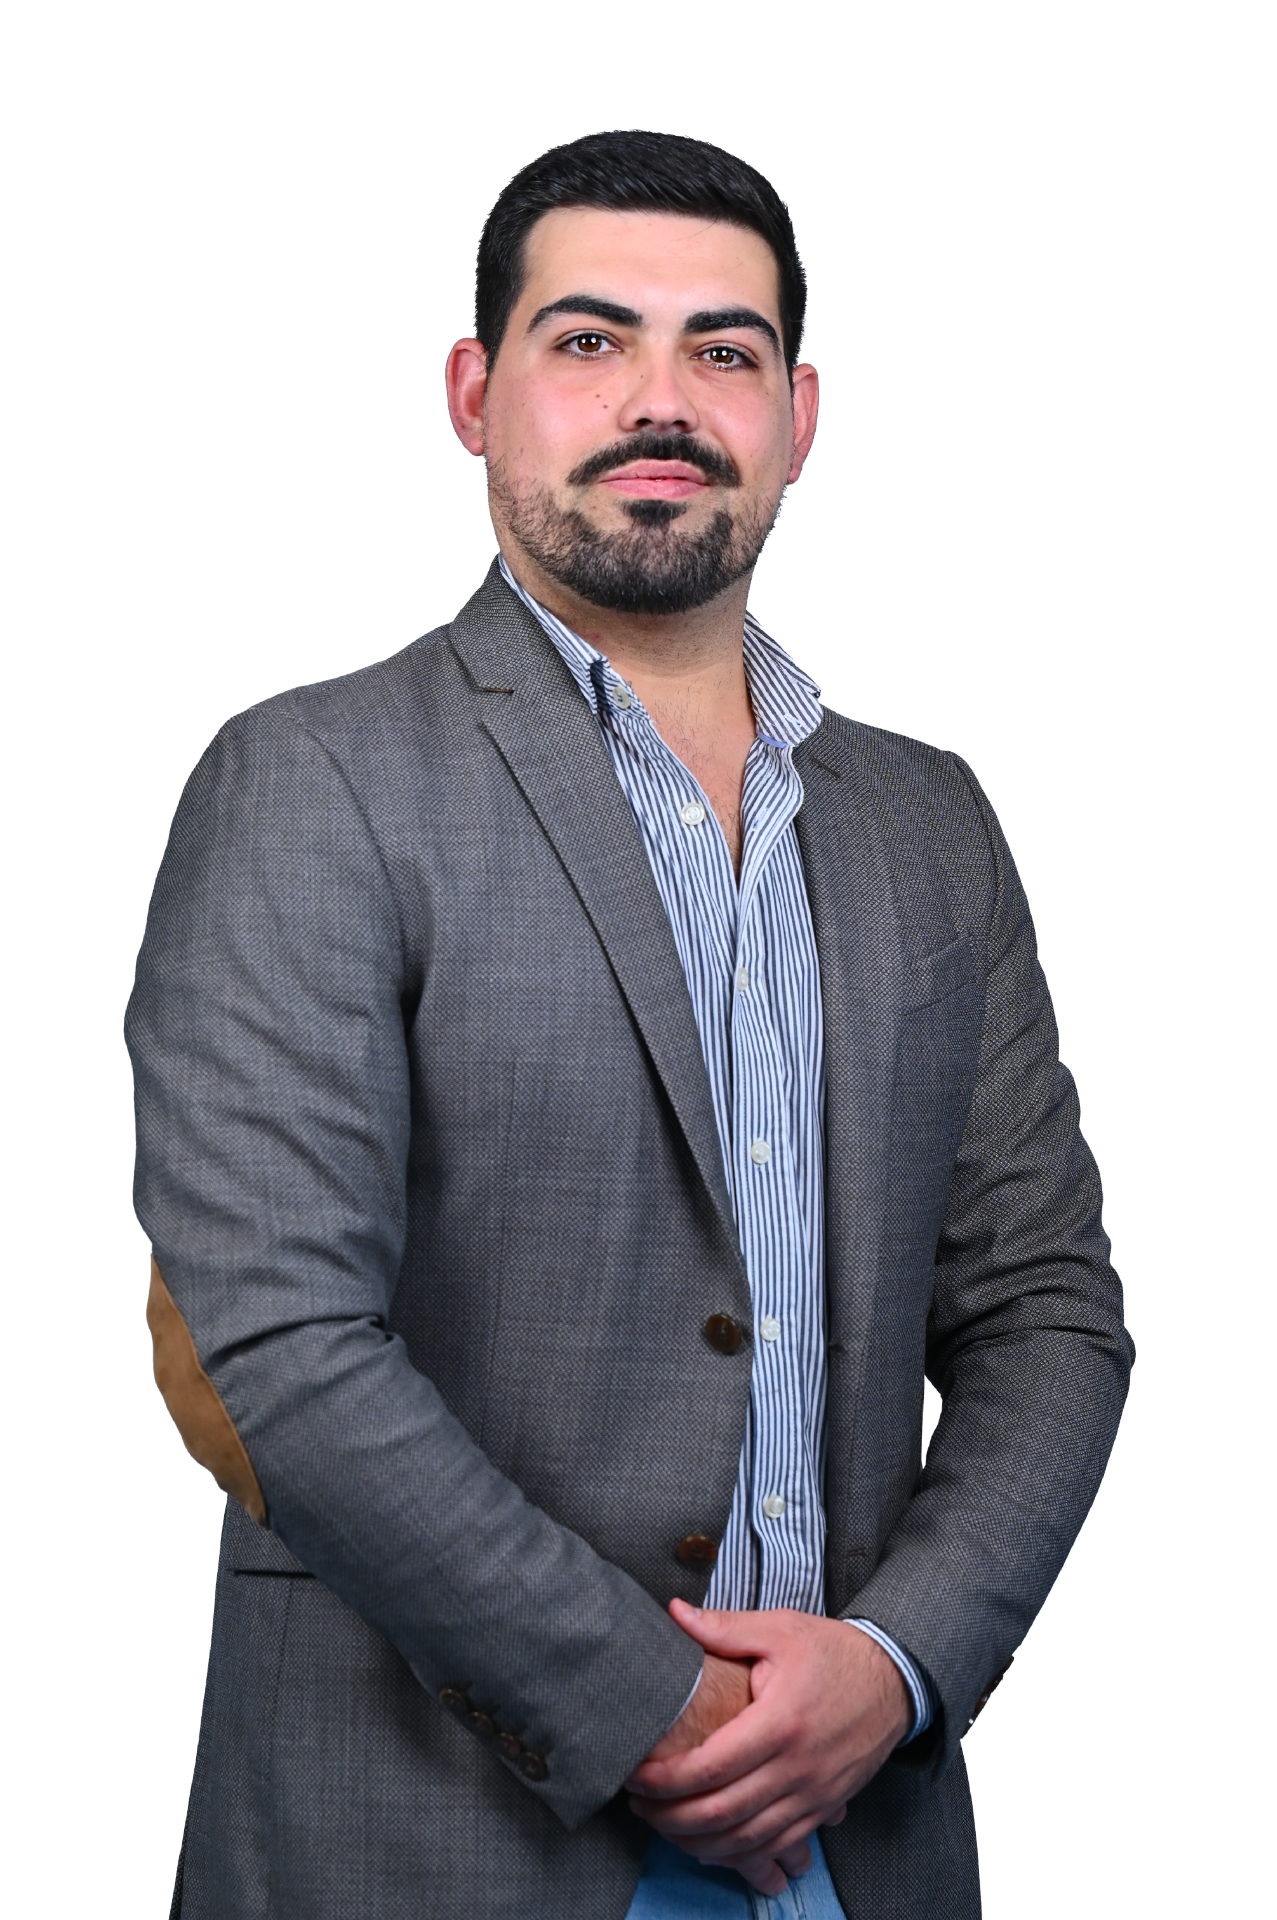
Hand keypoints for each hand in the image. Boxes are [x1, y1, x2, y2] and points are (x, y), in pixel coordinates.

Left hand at [626, 1600, 910, 1897]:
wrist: (893, 1681)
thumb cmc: (832, 1652)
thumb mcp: (779, 1629)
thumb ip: (724, 1627)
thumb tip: (674, 1611)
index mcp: (780, 1721)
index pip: (711, 1766)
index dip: (665, 1778)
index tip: (636, 1775)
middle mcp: (797, 1767)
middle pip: (721, 1813)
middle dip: (670, 1817)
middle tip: (638, 1806)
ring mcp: (813, 1795)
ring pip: (745, 1840)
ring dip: (697, 1842)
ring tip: (663, 1825)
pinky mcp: (822, 1809)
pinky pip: (774, 1846)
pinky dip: (736, 1854)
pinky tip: (708, 1844)